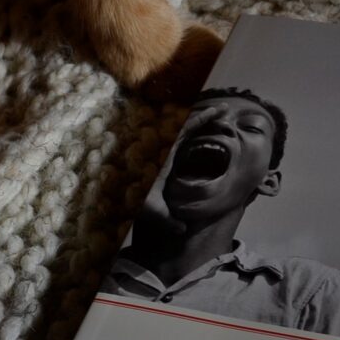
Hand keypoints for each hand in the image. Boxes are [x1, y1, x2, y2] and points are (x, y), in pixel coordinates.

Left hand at [137, 102, 228, 234]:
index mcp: (165, 156)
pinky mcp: (164, 160)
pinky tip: (203, 138)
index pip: (186, 131)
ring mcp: (164, 154)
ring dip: (199, 125)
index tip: (218, 109)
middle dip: (206, 117)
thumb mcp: (150, 210)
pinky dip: (192, 136)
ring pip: (183, 133)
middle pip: (187, 126)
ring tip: (218, 119)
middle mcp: (165, 151)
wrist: (115, 197)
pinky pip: (180, 143)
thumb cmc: (132, 201)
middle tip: (224, 109)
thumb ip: (166, 219)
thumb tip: (183, 230)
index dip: (202, 118)